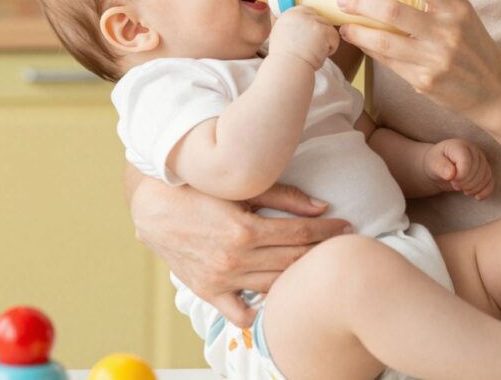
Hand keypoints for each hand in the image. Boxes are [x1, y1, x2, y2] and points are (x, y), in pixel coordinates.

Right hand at [129, 178, 349, 327]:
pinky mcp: (207, 292)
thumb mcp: (242, 187)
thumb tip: (322, 207)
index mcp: (244, 231)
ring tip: (317, 266)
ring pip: (273, 286)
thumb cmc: (199, 189)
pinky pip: (240, 313)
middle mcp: (234, 260)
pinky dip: (260, 307)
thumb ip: (284, 197)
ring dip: (298, 277)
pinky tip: (276, 294)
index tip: (348, 227)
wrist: (153, 207)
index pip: (299, 235)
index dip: (328, 231)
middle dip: (321, 252)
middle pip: (292, 261)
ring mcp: (220, 280)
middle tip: (341, 246)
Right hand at [269, 6, 339, 70]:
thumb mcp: (284, 36)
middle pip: (320, 19)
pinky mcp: (322, 30)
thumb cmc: (286, 60)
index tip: (308, 40)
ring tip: (312, 53)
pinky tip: (318, 55)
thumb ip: (295, 27)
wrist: (286, 69)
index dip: (312, 26)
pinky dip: (330, 49)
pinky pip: (335, 37)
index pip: (308, 11)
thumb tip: (309, 27)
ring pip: (329, 28)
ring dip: (324, 43)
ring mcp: (311, 21)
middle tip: (310, 49)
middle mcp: (299, 14)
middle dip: (320, 35)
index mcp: (288, 15)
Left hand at [335, 0, 500, 128]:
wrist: (492, 89)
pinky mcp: (424, 81)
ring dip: (358, 31)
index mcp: (457, 7)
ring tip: (344, 24)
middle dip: (360, 3)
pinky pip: (388, 62)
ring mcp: (435, 58)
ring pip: (384, 41)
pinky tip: (360, 42)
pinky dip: (370, 49)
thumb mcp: (462, 6)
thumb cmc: (473, 42)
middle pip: (393, 11)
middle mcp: (447, 31)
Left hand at [424, 138, 493, 199]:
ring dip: (474, 188)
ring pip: (485, 177)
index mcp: (460, 146)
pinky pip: (490, 181)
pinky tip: (477, 197)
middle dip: (466, 183)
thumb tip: (450, 174)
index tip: (451, 179)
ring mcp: (481, 160)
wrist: (439, 166)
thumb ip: (440, 167)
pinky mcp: (484, 170)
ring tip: (462, 189)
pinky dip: (485, 191)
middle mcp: (473, 151)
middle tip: (454, 185)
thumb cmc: (435, 162)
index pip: (467, 162)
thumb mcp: (433, 163)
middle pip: (477, 171)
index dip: (461, 176)